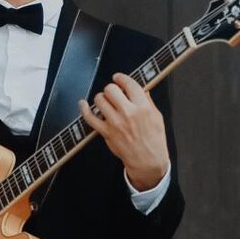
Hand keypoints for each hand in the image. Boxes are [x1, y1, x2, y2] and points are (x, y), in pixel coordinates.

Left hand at [79, 73, 169, 190]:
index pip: (129, 84)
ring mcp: (115, 123)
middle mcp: (128, 113)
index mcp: (143, 107)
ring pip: (100, 99)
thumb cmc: (153, 140)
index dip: (121, 78)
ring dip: (101, 98)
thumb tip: (142, 88)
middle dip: (111, 89)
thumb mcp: (156, 117)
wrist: (147, 160)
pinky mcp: (106, 132)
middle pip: (111, 89)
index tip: (118, 78)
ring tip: (105, 102)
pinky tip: (83, 104)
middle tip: (113, 93)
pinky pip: (90, 117)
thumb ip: (147, 101)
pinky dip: (84, 109)